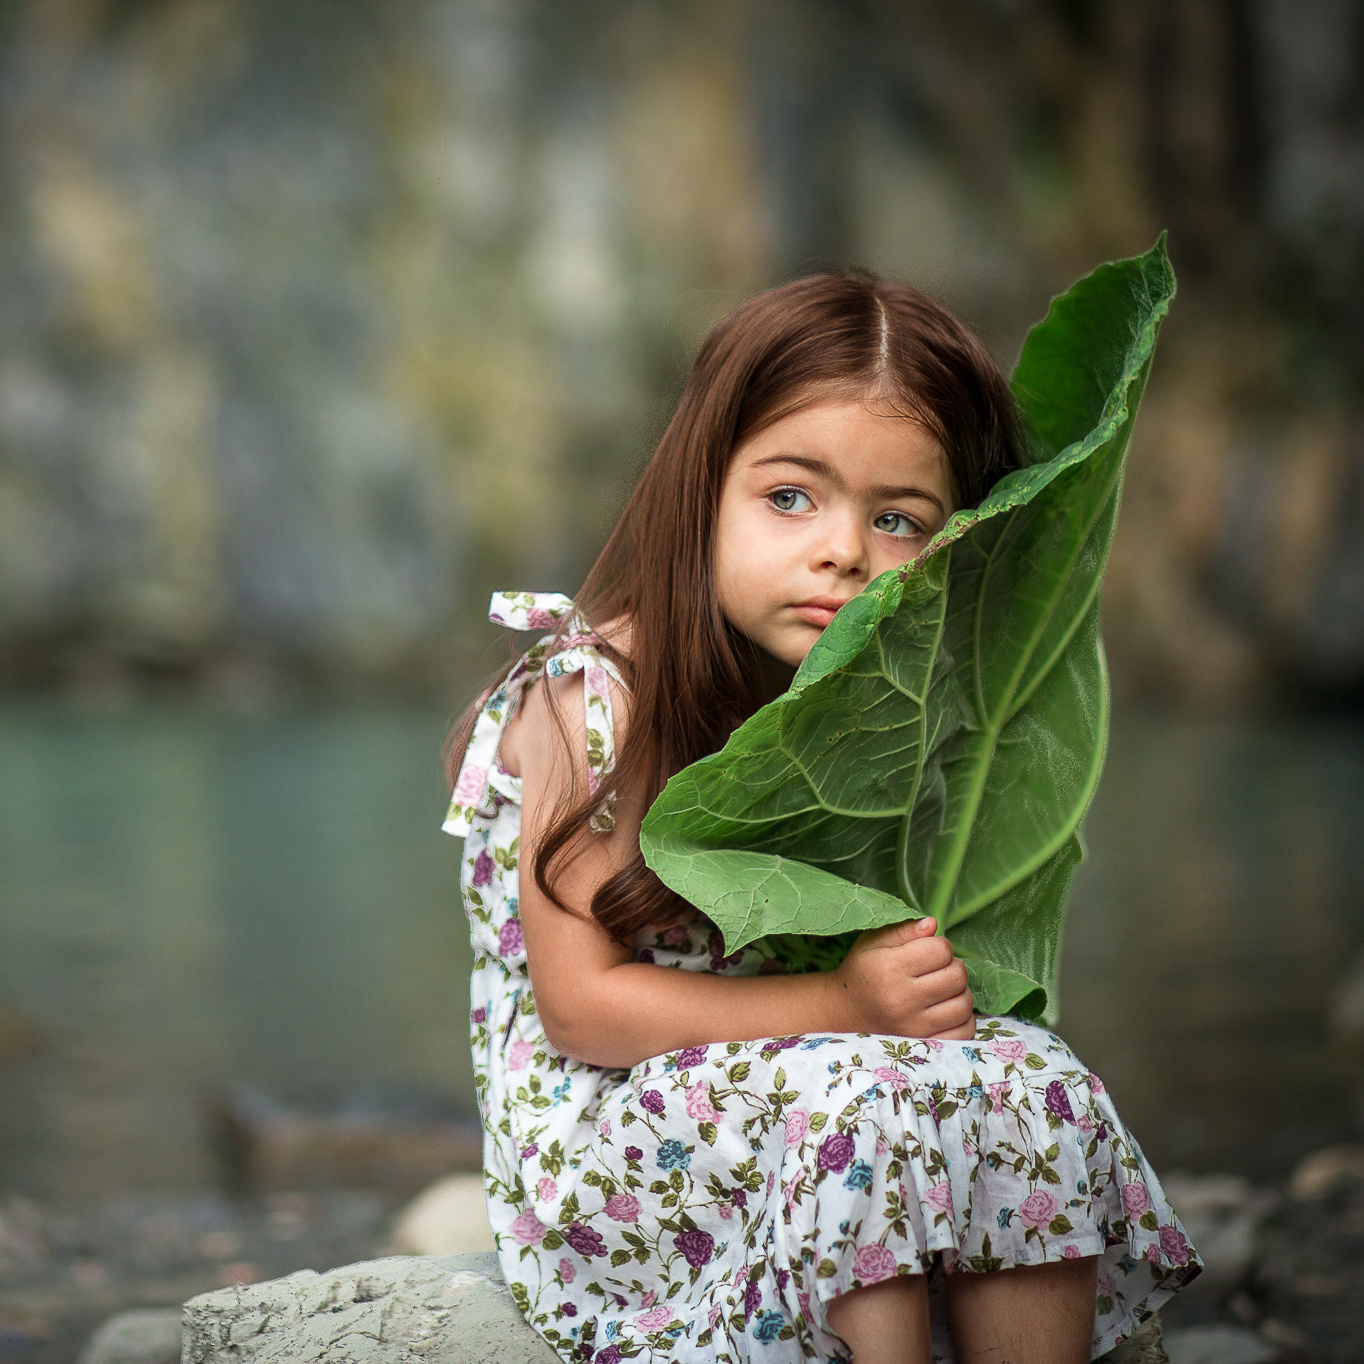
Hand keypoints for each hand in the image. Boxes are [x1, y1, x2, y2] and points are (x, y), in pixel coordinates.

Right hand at [831, 917, 974, 1039]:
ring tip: (942, 989)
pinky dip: (963, 1019)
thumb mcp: (874, 942)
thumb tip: (933, 924)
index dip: (939, 945)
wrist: (845, 1012)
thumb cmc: (862, 971)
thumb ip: (904, 929)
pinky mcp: (924, 1044)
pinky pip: (964, 1031)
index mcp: (890, 968)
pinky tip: (947, 1010)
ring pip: (965, 1004)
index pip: (941, 950)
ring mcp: (915, 1026)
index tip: (927, 951)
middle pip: (957, 976)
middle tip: (937, 969)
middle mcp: (903, 999)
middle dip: (953, 967)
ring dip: (960, 992)